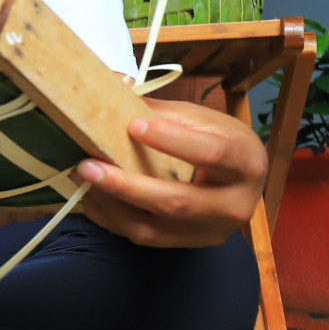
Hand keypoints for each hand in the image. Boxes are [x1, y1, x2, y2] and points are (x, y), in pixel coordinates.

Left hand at [76, 100, 265, 246]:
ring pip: (153, 227)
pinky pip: (143, 237)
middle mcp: (234, 204)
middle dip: (126, 185)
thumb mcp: (201, 119)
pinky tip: (91, 197)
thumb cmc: (220, 141)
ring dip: (111, 204)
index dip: (172, 141)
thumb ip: (160, 110)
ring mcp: (210, 231)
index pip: (211, 154)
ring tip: (82, 179)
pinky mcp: (187, 244)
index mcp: (245, 163)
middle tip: (88, 165)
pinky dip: (111, 218)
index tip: (133, 126)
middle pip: (176, 202)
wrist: (242, 181)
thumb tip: (111, 85)